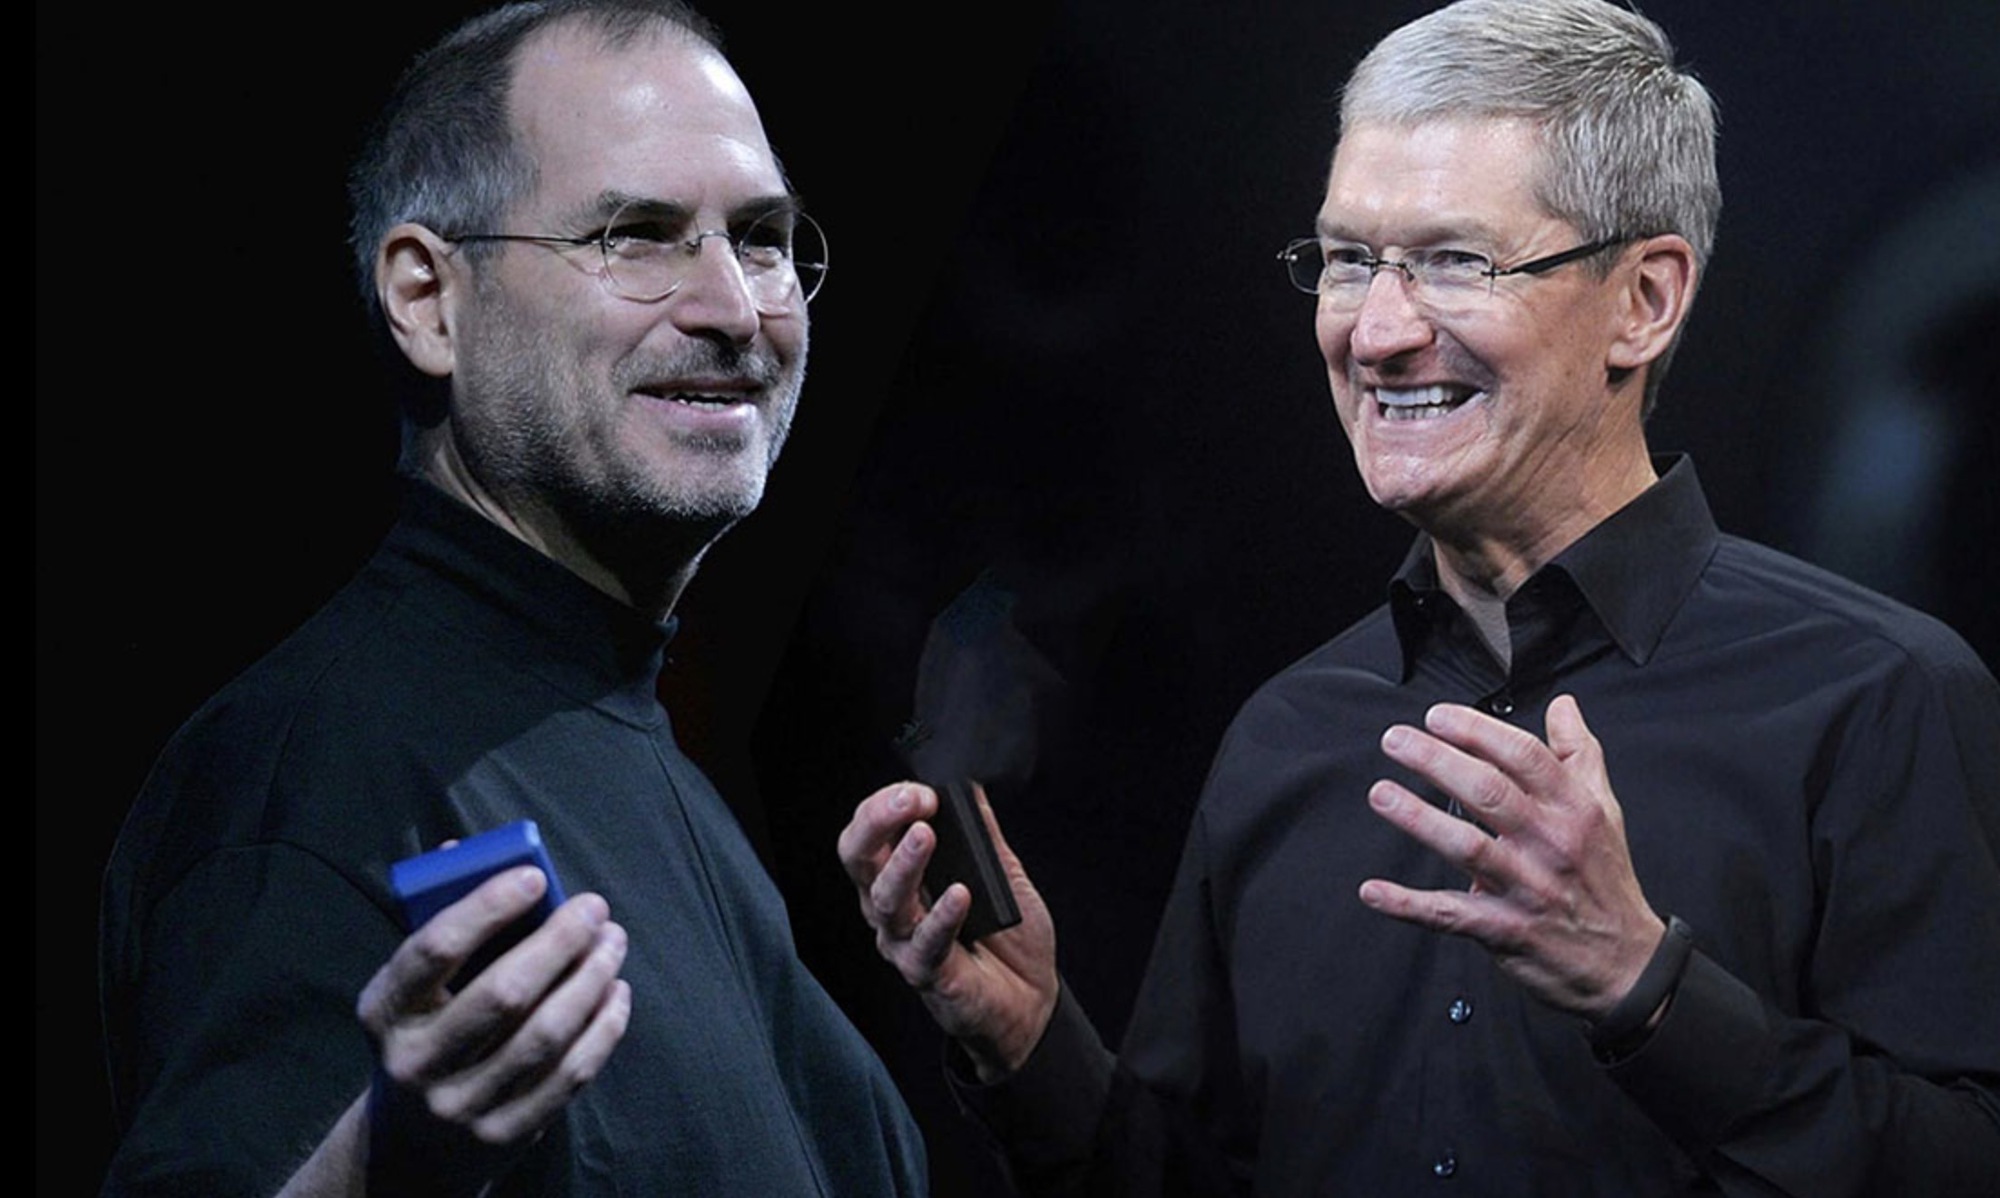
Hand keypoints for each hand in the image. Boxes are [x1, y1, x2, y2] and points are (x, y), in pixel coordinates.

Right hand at [356, 866, 631, 1190]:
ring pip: (545, 1034)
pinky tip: (617, 993)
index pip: (435, 949)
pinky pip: (568, 1075)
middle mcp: (416, 1061)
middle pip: (504, 992)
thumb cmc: (424, 1034)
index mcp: (385, 1011)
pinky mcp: (504, 1135)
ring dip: (591, 980)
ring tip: (613, 944)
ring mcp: (460, 1105)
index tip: (536, 877)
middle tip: (596, 908)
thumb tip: (461, 850)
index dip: (488, 906)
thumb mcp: (410, 990)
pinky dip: (603, 1029)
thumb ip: (438, 921)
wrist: (412, 1145)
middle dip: (561, 942)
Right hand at [838, 782, 1057, 1081]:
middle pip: (861, 861)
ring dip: (904, 864)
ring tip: (926, 836)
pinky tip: (959, 895)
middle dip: (879, 823)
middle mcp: (892, 910)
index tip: (922, 790)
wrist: (1030, 1002)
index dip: (886, 806)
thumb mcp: (1000, 873)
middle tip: (913, 801)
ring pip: (886, 901)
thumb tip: (973, 786)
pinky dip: (942, 916)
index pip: (871, 835)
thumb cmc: (1007, 939)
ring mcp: (905, 944)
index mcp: (901, 879)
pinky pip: (927, 944)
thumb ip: (983, 834)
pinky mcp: (927, 975)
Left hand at [1357, 694, 1664, 1019]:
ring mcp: (1527, 888)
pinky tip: (1373, 891)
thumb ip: (1580, 753)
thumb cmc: (1606, 880)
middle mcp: (1550, 844)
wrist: (1627, 962)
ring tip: (1382, 794)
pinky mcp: (1505, 929)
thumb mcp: (1605, 809)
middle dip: (1437, 760)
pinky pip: (1450, 914)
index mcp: (1572, 809)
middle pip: (1489, 792)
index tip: (1437, 717)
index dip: (1477, 731)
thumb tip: (1563, 707)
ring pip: (1467, 846)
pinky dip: (1408, 905)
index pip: (1523, 756)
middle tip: (1396, 741)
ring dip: (1418, 819)